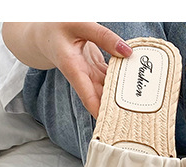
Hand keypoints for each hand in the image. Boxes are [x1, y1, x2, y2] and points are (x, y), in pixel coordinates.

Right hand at [2, 23, 132, 115]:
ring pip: (108, 90)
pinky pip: (111, 80)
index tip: (113, 122)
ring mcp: (89, 76)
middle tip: (137, 117)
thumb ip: (104, 37)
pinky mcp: (95, 72)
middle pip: (102, 98)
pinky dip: (122, 82)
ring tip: (141, 106)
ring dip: (123, 97)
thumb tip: (127, 51)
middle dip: (117, 108)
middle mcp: (81, 77)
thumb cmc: (57, 27)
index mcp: (73, 68)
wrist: (44, 35)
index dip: (100, 111)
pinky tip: (136, 86)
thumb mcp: (80, 24)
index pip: (88, 97)